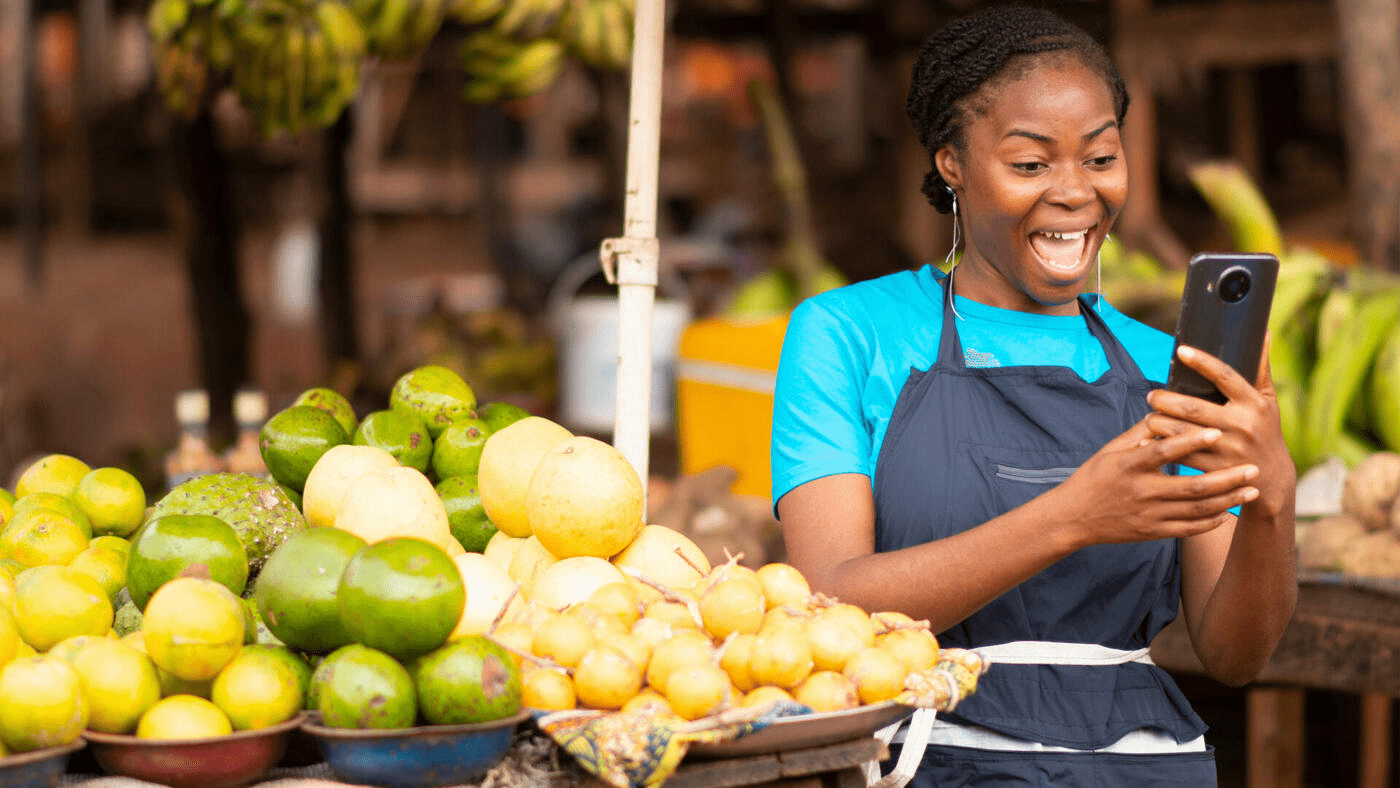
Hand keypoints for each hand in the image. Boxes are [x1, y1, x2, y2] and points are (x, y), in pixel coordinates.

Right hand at [1051, 418, 1260, 548]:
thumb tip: (1166, 409)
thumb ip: (1140, 433)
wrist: (1072, 517)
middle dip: (1226, 478)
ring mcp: (1147, 515)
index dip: (1191, 441)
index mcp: (1129, 466)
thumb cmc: (1092, 477)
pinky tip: (1228, 513)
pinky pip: (1187, 530)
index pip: (1164, 452)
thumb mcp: (1110, 450)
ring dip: (1227, 500)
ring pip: (1196, 510)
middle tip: (1253, 468)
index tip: (1218, 431)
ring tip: (1251, 490)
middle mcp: (1141, 492)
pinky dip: (1209, 523)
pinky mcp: (1151, 533)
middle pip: (1191, 487)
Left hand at [1143, 340, 1295, 516]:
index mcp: (1253, 404)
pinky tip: (1147, 442)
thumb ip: (1261, 370)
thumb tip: (1264, 334)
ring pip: (1181, 432)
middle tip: (1151, 395)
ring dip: (1158, 423)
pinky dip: (1160, 448)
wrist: (1270, 478)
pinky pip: (1180, 456)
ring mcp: (1227, 449)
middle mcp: (1241, 424)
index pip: (1225, 376)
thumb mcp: (1269, 402)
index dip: (1202, 362)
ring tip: (1150, 417)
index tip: (1181, 350)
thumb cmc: (1265, 431)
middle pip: (1193, 407)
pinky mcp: (1214, 469)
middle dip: (1165, 400)